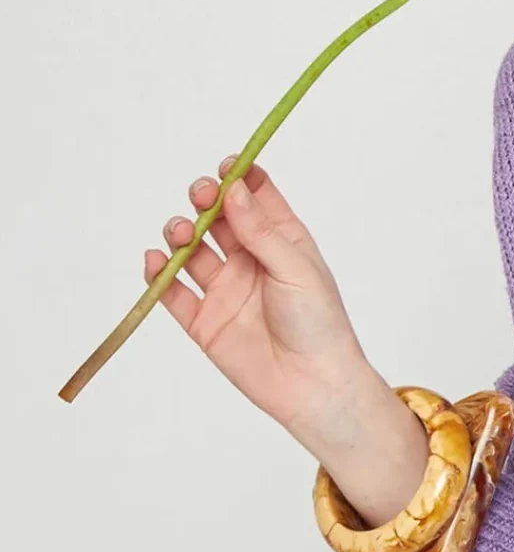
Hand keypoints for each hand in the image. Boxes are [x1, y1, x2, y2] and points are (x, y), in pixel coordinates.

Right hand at [146, 154, 372, 437]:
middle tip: (201, 197)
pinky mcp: (203, 321)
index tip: (226, 166)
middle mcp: (249, 260)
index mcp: (281, 242)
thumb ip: (261, 231)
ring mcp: (224, 290)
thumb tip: (234, 189)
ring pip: (189, 250)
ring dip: (179, 233)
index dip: (238, 178)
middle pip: (216, 217)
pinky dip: (157, 275)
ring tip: (182, 233)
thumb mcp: (296, 269)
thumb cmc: (320, 324)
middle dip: (203, 200)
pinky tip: (154, 261)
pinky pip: (172, 293)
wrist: (314, 385)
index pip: (254, 197)